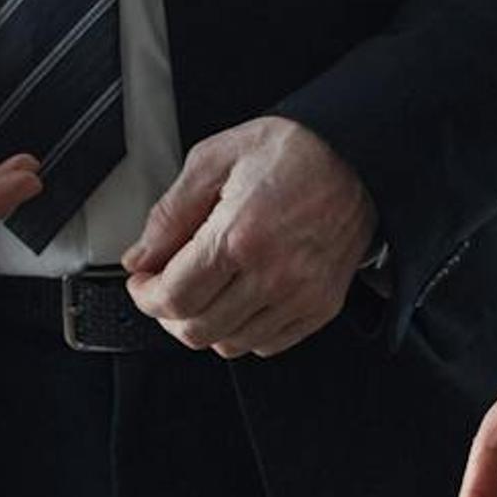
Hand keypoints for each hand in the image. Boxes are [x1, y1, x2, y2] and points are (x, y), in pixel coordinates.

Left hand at [120, 115, 375, 356]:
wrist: (356, 155)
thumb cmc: (291, 151)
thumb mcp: (214, 159)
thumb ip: (170, 213)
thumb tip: (140, 256)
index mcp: (239, 236)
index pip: (173, 298)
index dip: (145, 297)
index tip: (142, 283)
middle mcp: (272, 274)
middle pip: (196, 330)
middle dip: (168, 313)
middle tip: (166, 286)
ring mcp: (300, 296)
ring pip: (229, 344)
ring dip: (204, 324)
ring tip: (204, 291)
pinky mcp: (320, 306)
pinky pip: (267, 345)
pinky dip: (242, 331)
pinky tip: (239, 298)